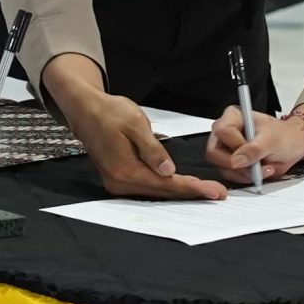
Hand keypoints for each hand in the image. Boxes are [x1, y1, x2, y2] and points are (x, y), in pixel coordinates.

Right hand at [44, 56, 224, 199]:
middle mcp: (119, 182)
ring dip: (180, 191)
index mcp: (125, 169)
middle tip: (217, 192)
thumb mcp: (135, 123)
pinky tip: (180, 185)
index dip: (193, 188)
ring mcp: (117, 183)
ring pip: (155, 191)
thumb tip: (168, 171)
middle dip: (192, 192)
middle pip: (163, 193)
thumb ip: (153, 149)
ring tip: (204, 190)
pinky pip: (146, 187)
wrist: (86, 111)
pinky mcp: (117, 179)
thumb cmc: (109, 112)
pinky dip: (165, 187)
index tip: (214, 191)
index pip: (166, 184)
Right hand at [208, 102, 303, 182]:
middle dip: (236, 164)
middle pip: (214, 152)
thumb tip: (237, 160)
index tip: (251, 153)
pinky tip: (260, 172)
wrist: (294, 146)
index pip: (222, 131)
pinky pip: (230, 175)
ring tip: (263, 169)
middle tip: (255, 167)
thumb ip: (254, 149)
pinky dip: (245, 178)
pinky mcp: (232, 164)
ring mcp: (227, 149)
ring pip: (222, 167)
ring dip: (244, 173)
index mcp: (233, 117)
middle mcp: (226, 133)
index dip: (235, 145)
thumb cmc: (285, 135)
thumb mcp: (272, 140)